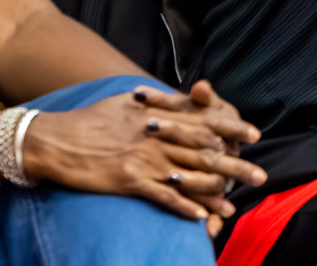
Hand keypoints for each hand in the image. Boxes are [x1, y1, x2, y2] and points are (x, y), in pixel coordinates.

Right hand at [22, 83, 266, 227]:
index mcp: (159, 116)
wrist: (56, 138)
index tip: (254, 134)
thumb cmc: (90, 118)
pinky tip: (199, 217)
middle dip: (235, 165)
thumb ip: (157, 103)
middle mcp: (157, 136)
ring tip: (234, 205)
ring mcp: (144, 159)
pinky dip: (183, 208)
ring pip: (189, 177)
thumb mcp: (126, 102)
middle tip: (260, 176)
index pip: (204, 120)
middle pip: (204, 152)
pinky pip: (163, 197)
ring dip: (215, 193)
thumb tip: (178, 99)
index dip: (231, 128)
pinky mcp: (129, 181)